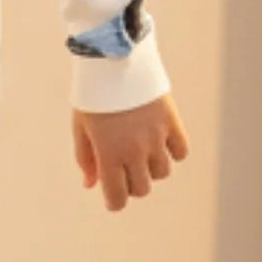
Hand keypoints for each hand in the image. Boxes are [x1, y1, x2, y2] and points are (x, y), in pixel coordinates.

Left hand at [73, 93, 188, 211]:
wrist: (114, 60)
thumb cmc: (93, 96)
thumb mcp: (81, 128)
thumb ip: (86, 159)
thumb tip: (90, 185)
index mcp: (109, 154)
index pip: (118, 198)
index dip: (114, 200)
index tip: (112, 194)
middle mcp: (135, 150)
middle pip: (142, 189)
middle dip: (131, 183)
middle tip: (124, 166)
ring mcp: (155, 137)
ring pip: (163, 173)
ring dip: (151, 167)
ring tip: (141, 149)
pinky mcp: (171, 122)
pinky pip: (181, 152)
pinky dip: (173, 151)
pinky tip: (160, 140)